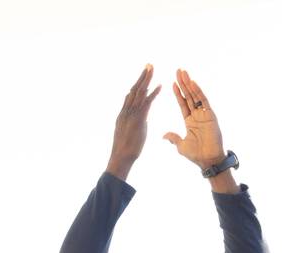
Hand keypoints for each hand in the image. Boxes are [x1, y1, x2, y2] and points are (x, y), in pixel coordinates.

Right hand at [106, 64, 160, 180]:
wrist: (120, 157)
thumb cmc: (124, 151)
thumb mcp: (126, 134)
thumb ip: (131, 125)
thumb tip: (136, 122)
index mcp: (123, 114)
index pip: (130, 96)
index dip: (137, 85)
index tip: (143, 77)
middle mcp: (126, 111)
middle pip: (134, 90)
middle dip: (142, 77)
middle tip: (148, 65)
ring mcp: (131, 114)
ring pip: (139, 93)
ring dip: (146, 79)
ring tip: (152, 68)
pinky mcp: (138, 119)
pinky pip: (147, 103)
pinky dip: (153, 93)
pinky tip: (160, 85)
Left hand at [164, 69, 226, 170]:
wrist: (208, 160)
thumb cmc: (196, 154)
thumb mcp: (181, 145)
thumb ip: (174, 138)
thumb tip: (164, 135)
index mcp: (190, 121)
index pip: (183, 104)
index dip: (178, 94)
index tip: (172, 83)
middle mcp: (197, 115)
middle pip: (189, 96)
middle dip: (183, 84)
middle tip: (178, 71)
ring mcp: (204, 114)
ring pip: (195, 96)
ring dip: (189, 84)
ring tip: (183, 73)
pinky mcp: (210, 115)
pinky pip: (203, 101)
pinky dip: (198, 92)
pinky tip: (192, 83)